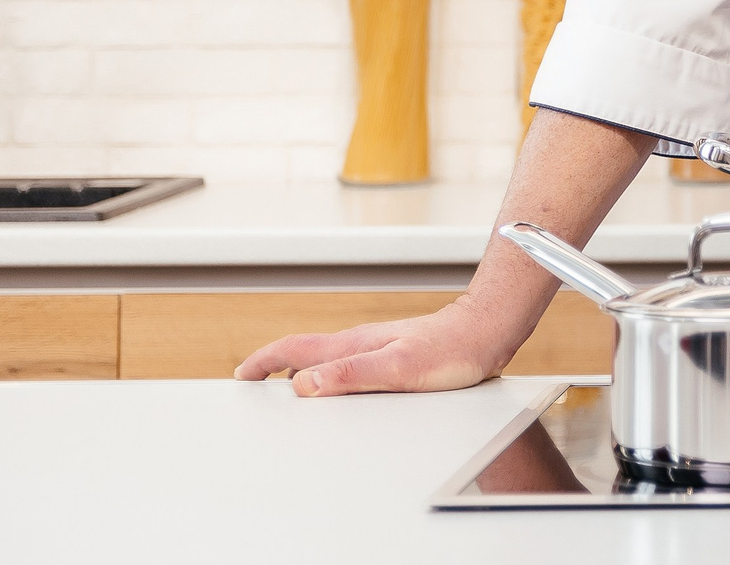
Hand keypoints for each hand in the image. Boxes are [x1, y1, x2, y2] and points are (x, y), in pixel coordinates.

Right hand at [234, 296, 517, 396]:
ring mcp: (376, 348)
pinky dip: (330, 379)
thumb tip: (304, 385)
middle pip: (304, 354)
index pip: (295, 349)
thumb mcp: (399, 369)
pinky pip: (350, 367)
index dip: (263, 362)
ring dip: (300, 375)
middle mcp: (360, 343)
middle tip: (252, 391)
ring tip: (285, 397)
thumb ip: (351, 375)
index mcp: (353, 345)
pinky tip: (338, 394)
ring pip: (326, 360)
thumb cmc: (452, 350)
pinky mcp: (393, 356)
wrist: (488, 332)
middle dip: (273, 370)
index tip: (241, 377)